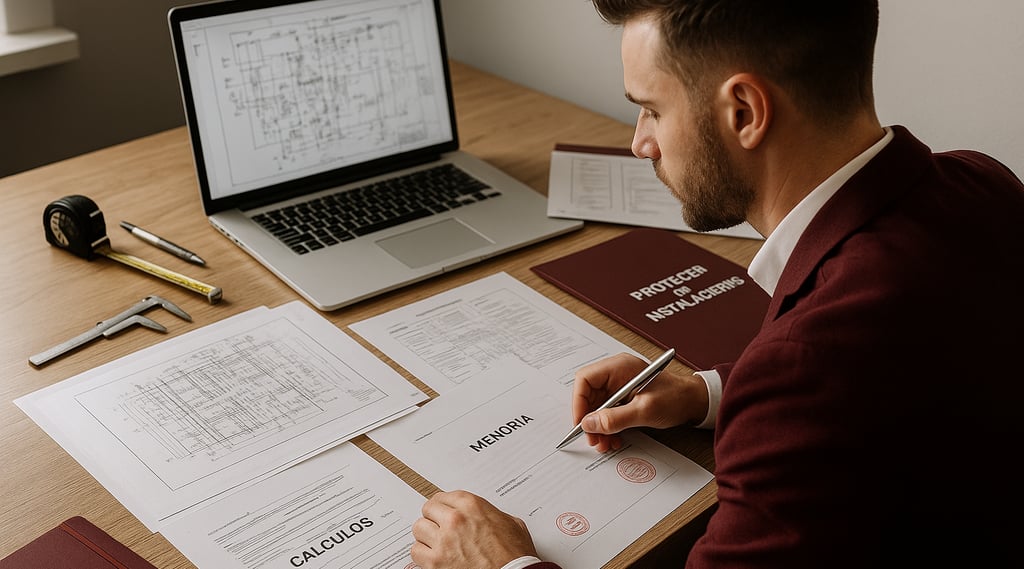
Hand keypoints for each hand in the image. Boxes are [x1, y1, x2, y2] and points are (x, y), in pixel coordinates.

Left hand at [411, 490, 537, 567]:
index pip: (443, 496)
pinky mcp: (436, 562)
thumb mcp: (510, 523)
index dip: (444, 506)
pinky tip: (433, 556)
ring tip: (436, 542)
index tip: (443, 511)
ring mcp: (443, 541)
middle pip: (428, 509)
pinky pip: (416, 551)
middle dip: (434, 518)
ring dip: (426, 535)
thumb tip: (485, 515)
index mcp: (472, 506)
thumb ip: (492, 513)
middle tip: (440, 527)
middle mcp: (455, 520)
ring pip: (419, 528)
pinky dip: (423, 554)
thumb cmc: (515, 556)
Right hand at [572, 352, 706, 452]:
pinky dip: (608, 426)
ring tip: (605, 443)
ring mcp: (620, 385)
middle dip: (589, 419)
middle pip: (589, 395)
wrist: (694, 402)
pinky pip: (608, 412)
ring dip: (599, 427)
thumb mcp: (644, 410)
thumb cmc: (675, 398)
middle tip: (593, 438)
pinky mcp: (625, 397)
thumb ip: (615, 418)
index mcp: (619, 367)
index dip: (579, 402)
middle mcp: (616, 374)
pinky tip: (614, 438)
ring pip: (597, 407)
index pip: (585, 379)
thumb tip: (589, 424)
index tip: (581, 423)